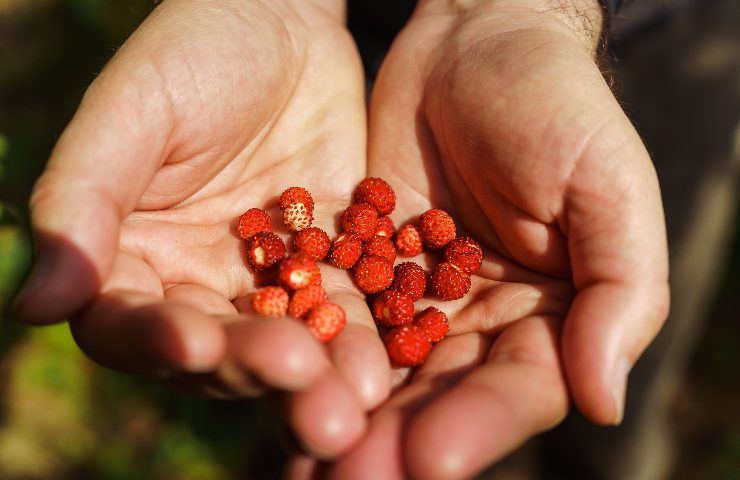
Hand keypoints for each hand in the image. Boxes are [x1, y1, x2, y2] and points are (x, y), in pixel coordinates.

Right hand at [13, 0, 389, 457]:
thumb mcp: (130, 115)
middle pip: (217, 350)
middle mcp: (196, 282)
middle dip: (254, 367)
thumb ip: (82, 202)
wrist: (284, 25)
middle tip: (297, 377)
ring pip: (286, 344)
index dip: (158, 340)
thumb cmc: (191, 55)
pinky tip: (382, 369)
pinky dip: (362, 343)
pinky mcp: (330, 269)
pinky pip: (345, 313)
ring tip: (353, 398)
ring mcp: (267, 281)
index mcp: (131, 257)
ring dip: (318, 376)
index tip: (196, 341)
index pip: (129, 323)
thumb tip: (34, 304)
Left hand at [290, 0, 669, 476]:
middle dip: (395, 443)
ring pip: (382, 375)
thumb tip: (606, 400)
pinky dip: (309, 357)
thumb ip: (621, 289)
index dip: (479, 425)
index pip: (519, 388)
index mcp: (552, 316)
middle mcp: (481, 323)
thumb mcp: (606, 184)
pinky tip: (274, 392)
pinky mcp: (361, 269)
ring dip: (343, 418)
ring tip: (302, 467)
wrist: (472, 43)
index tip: (430, 459)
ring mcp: (416, 300)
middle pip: (441, 399)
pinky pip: (335, 320)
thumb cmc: (555, 104)